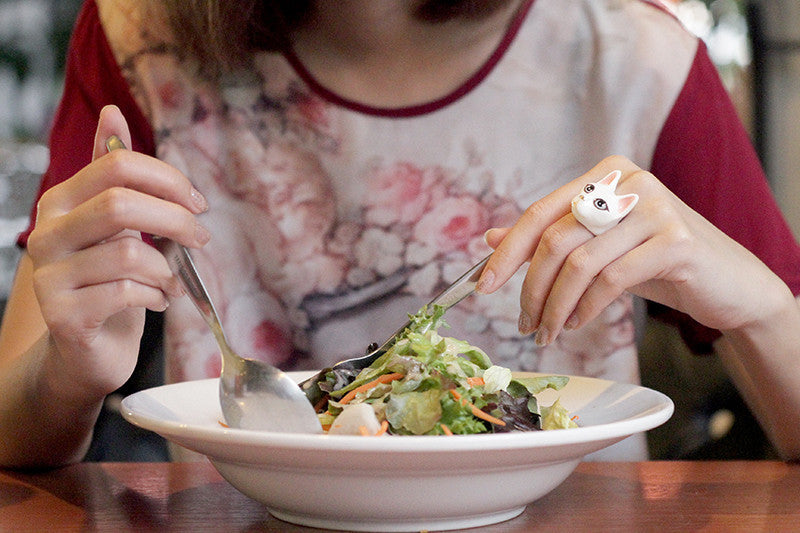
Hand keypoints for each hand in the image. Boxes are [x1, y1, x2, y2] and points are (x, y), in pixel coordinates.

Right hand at [26, 105, 208, 399]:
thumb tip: (112, 113)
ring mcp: (50, 276)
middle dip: (176, 220)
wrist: (85, 350)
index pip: (117, 166)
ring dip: (168, 269)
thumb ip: (113, 173)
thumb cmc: (108, 281)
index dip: (168, 180)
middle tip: (199, 240)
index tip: (197, 204)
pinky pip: (127, 292)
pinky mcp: (65, 315)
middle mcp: (46, 234)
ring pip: (130, 253)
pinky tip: (159, 301)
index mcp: (62, 202)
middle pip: (121, 203)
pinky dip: (157, 296)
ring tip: (172, 281)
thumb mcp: (115, 224)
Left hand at [478, 155, 788, 345]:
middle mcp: (627, 182)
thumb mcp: (597, 246)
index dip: (507, 253)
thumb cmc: (655, 261)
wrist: (726, 282)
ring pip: (580, 264)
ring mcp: (654, 208)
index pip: (540, 213)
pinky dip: (586, 309)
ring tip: (547, 332)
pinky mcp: (676, 241)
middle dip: (531, 289)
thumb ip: (550, 237)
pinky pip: (612, 280)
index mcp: (603, 174)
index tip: (483, 286)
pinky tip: (578, 324)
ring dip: (556, 307)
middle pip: (555, 239)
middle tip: (524, 324)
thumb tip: (491, 238)